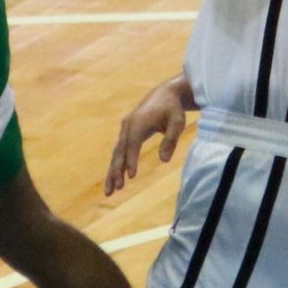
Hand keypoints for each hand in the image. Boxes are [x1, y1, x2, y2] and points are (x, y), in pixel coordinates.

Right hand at [107, 76, 194, 194]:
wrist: (164, 95)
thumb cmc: (172, 110)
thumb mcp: (177, 122)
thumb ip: (171, 140)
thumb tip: (164, 161)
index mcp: (138, 122)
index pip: (133, 144)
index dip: (131, 160)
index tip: (131, 176)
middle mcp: (127, 125)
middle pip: (120, 151)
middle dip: (116, 170)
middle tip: (117, 188)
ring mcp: (124, 129)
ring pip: (116, 154)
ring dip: (112, 172)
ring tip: (110, 192)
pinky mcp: (125, 134)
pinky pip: (119, 152)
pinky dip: (116, 166)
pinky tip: (115, 181)